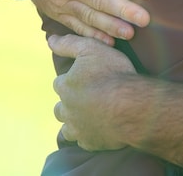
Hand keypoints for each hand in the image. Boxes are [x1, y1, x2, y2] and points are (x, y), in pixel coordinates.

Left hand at [50, 34, 136, 151]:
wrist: (131, 105)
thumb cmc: (113, 74)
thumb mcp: (92, 49)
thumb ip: (69, 44)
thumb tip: (50, 40)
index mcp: (65, 87)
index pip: (60, 83)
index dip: (72, 80)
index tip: (84, 79)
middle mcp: (67, 109)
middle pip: (60, 108)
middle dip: (69, 104)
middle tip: (87, 98)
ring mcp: (78, 128)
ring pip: (68, 128)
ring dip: (75, 122)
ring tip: (89, 116)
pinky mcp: (90, 142)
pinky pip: (84, 141)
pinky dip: (89, 135)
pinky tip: (99, 129)